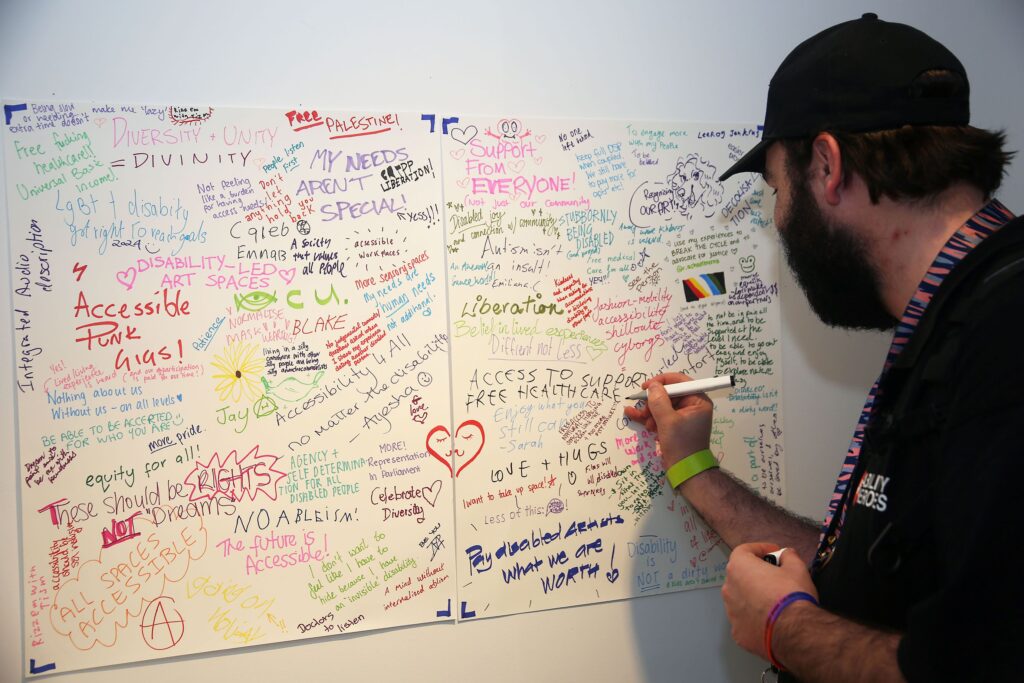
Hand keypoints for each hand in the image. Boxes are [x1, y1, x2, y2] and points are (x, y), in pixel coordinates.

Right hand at [623, 373, 712, 467]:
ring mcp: (683, 416)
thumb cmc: (681, 444)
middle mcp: (692, 406)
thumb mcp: (668, 421)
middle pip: (669, 393)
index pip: (680, 382)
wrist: (684, 470)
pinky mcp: (675, 425)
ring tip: (643, 421)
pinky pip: (660, 415)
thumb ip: (658, 400)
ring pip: (662, 404)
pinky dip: (650, 417)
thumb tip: (652, 385)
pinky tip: (634, 416)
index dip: (662, 382)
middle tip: (643, 409)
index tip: (646, 386)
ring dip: (649, 411)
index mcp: (698, 401)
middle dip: (653, 401)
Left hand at [721, 543, 816, 658]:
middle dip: (756, 574)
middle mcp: (728, 588)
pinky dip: (755, 619)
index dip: (761, 549)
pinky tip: (771, 622)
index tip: (776, 553)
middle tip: (776, 577)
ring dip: (753, 597)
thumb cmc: (791, 593)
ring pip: (740, 599)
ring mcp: (731, 612)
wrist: (793, 630)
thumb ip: (788, 556)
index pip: (744, 551)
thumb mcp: (797, 568)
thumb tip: (786, 554)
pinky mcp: (737, 632)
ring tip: (774, 602)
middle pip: (740, 575)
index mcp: (738, 567)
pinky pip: (745, 621)